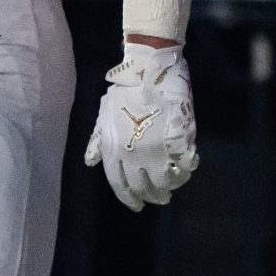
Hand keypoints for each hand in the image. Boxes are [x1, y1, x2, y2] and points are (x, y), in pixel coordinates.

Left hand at [84, 40, 198, 210]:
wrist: (149, 70)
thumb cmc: (124, 92)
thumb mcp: (104, 117)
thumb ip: (98, 142)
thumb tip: (91, 162)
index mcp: (115, 150)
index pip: (120, 185)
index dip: (129, 199)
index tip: (137, 205)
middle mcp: (135, 155)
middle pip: (144, 188)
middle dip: (152, 196)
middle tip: (159, 198)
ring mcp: (158, 150)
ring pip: (165, 182)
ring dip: (169, 187)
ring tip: (171, 186)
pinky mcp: (178, 142)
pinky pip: (184, 167)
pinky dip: (184, 172)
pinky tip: (183, 170)